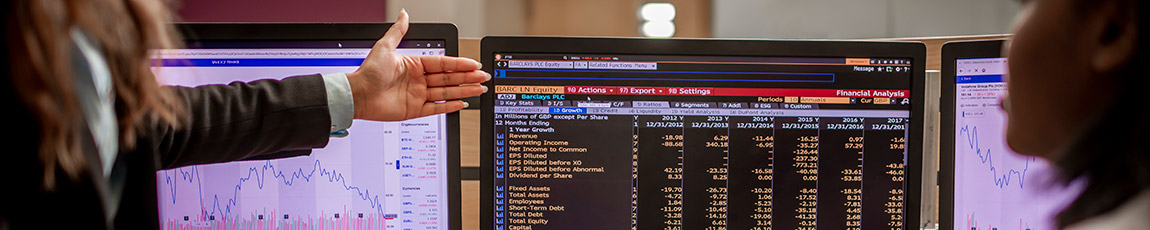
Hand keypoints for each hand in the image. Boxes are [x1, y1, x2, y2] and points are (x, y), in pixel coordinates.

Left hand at [347, 10, 489, 120]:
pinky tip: (462, 103)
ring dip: (464, 90)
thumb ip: (397, 31)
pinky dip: (450, 107)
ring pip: (446, 93)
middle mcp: (417, 80)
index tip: (473, 64)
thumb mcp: (384, 47)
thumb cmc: (368, 72)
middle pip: (448, 78)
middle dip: (467, 77)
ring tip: (479, 89)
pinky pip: (436, 108)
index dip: (459, 64)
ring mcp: (417, 95)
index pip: (443, 64)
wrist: (358, 95)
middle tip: (483, 77)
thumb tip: (404, 14)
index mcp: (414, 65)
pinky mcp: (415, 111)